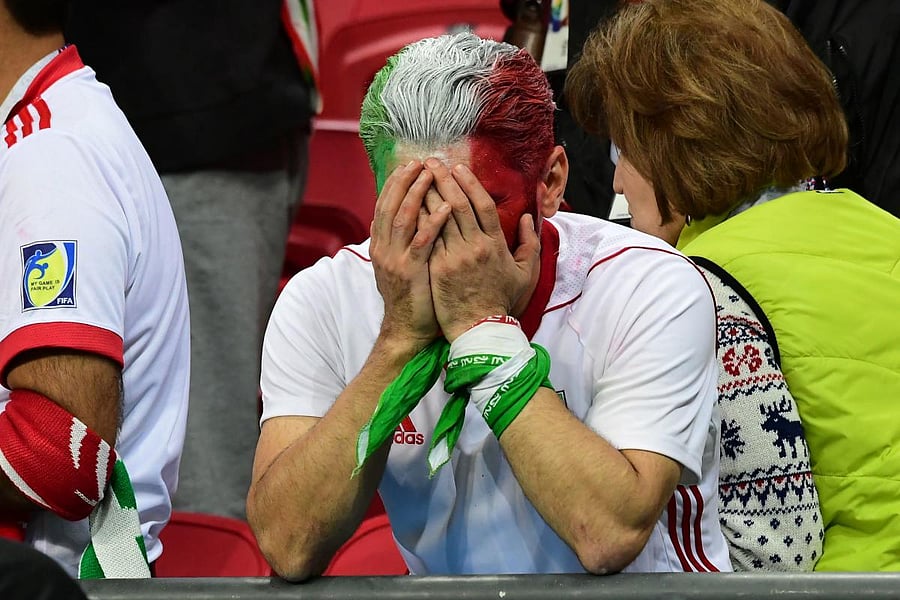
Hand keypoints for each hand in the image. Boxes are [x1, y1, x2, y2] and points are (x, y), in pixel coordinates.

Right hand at [369, 161, 450, 348]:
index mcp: (381, 245)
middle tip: (420, 161)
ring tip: (431, 174)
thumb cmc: (408, 298)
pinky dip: (433, 223)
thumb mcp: (395, 266)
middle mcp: (384, 249)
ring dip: (417, 193)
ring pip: (404, 218)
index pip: (385, 205)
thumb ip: (394, 242)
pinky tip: (446, 208)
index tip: (409, 164)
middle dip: (404, 181)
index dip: (395, 183)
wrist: (405, 330)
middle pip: (391, 205)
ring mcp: (396, 260)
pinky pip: (422, 242)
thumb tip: (390, 219)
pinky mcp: (411, 272)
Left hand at [424, 159, 540, 341]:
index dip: (469, 183)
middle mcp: (475, 247)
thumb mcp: (526, 273)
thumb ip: (530, 243)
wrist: (480, 328)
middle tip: (431, 162)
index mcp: (495, 244)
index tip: (457, 167)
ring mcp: (454, 258)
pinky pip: (426, 238)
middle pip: (457, 204)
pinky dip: (418, 219)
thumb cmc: (502, 301)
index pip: (482, 205)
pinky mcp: (438, 269)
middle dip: (443, 180)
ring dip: (427, 194)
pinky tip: (409, 205)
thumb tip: (527, 217)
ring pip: (439, 218)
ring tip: (417, 177)